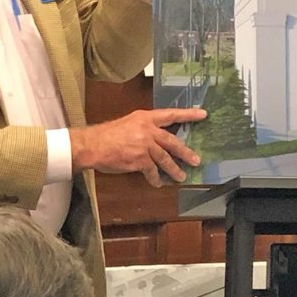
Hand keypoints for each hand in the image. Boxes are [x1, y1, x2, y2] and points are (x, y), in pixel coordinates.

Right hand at [70, 107, 205, 186]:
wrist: (93, 145)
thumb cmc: (107, 135)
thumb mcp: (129, 123)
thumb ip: (145, 128)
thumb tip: (157, 137)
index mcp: (146, 118)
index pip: (171, 115)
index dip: (188, 114)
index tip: (203, 114)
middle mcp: (148, 130)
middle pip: (172, 141)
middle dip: (185, 152)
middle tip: (196, 159)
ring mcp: (145, 146)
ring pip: (165, 158)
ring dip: (174, 169)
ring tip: (182, 176)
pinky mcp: (140, 160)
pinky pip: (152, 171)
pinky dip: (156, 178)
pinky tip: (158, 183)